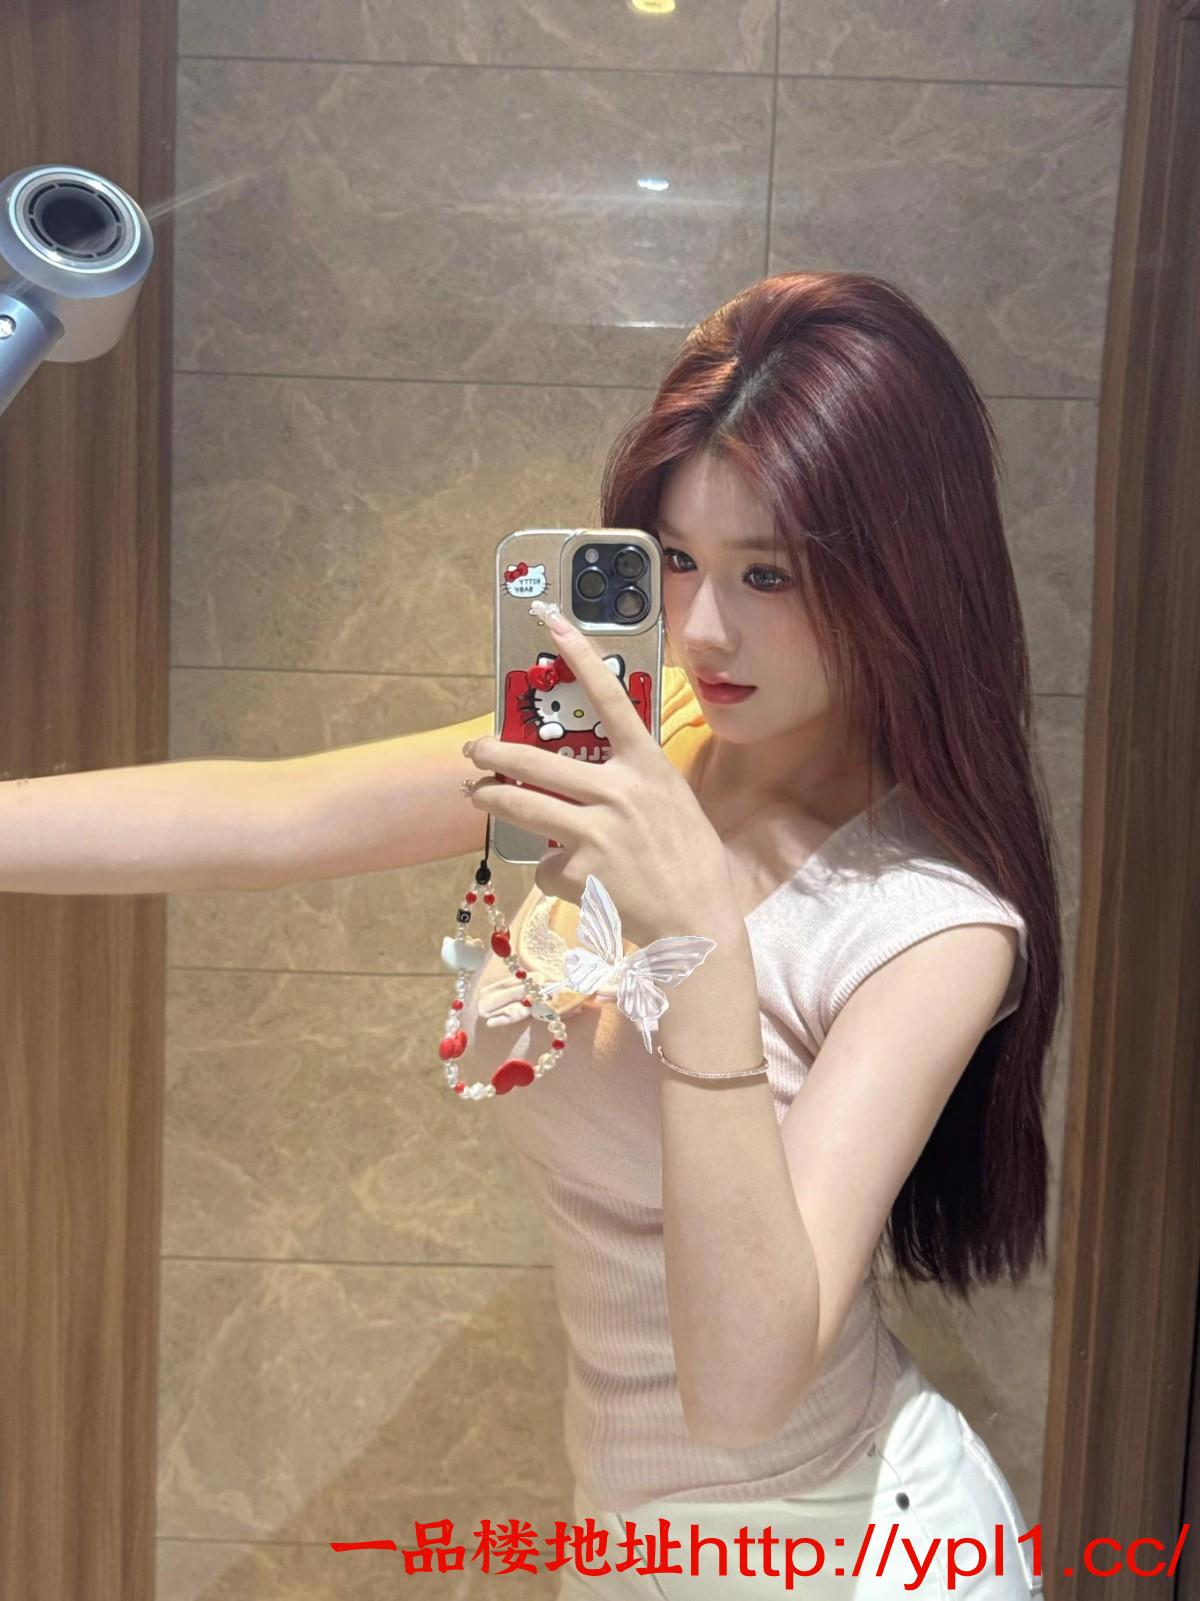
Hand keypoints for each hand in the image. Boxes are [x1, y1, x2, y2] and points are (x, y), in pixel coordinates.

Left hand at [463, 613, 736, 950]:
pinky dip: (552, 870)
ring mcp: (595, 833)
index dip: (580, 655)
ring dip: (489, 798)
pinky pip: (545, 863)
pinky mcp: (578, 872)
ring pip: (520, 806)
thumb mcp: (670, 801)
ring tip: (476, 793)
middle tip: (474, 750)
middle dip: (493, 754)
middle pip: (535, 761)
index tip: (550, 621)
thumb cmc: (688, 858)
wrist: (696, 921)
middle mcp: (618, 792)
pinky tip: (575, 880)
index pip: (610, 698)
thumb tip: (584, 776)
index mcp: (647, 766)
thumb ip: (629, 781)